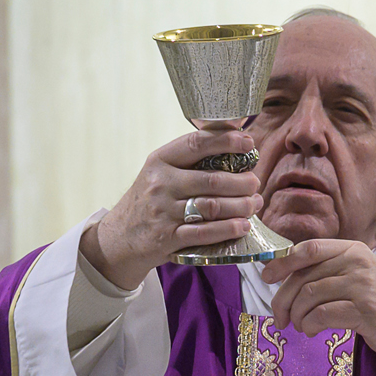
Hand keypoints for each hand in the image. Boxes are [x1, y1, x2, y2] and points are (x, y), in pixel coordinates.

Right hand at [78, 128, 263, 287]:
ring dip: (240, 206)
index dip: (226, 141)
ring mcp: (163, 212)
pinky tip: (243, 226)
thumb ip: (191, 159)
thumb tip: (233, 137)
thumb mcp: (161, 171)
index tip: (248, 143)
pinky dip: (228, 229)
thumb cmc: (150, 200)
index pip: (196, 143)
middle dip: (242, 182)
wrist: (120, 236)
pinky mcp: (168, 238)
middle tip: (254, 183)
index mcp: (160, 160)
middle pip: (212, 179)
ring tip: (254, 204)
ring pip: (212, 206)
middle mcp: (161, 184)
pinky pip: (204, 233)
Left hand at [264, 240, 375, 375]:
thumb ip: (329, 271)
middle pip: (304, 277)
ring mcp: (363, 286)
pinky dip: (310, 325)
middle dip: (284, 299)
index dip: (282, 262)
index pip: (309, 249)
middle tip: (279, 317)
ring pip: (310, 296)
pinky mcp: (365, 311)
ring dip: (297, 316)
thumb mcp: (358, 277)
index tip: (266, 277)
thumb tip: (283, 275)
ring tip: (300, 326)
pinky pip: (322, 315)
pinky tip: (312, 331)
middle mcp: (359, 262)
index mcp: (354, 249)